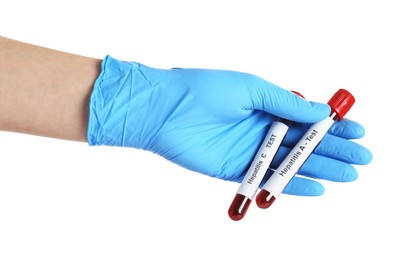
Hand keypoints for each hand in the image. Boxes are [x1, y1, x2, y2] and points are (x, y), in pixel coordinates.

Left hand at [88, 56, 371, 195]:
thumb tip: (320, 111)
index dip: (332, 125)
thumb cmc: (205, 90)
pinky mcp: (234, 169)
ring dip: (320, 169)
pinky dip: (290, 185)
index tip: (357, 131)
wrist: (165, 110)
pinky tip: (315, 188)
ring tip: (349, 175)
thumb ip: (286, 102)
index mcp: (265, 105)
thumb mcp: (253, 88)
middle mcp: (260, 128)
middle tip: (361, 158)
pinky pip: (266, 179)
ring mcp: (248, 150)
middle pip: (303, 143)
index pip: (306, 118)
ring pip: (290, 163)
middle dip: (334, 150)